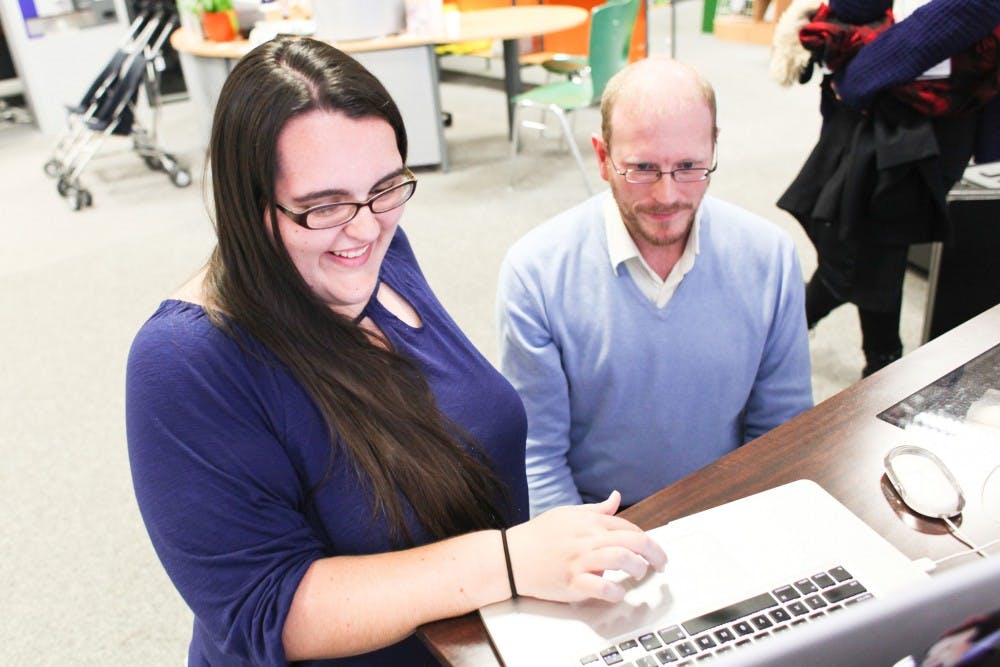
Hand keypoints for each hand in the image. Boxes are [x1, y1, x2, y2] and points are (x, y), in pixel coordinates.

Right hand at [505, 491, 667, 603]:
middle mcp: (587, 539)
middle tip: (661, 564)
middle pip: (632, 540)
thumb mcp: (567, 514)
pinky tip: (617, 592)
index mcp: (588, 522)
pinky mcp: (571, 581)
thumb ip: (596, 509)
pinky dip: (613, 590)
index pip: (627, 526)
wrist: (510, 556)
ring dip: (637, 566)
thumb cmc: (538, 536)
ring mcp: (580, 560)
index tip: (653, 551)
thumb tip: (616, 497)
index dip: (646, 539)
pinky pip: (598, 585)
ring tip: (639, 574)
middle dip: (654, 552)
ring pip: (620, 557)